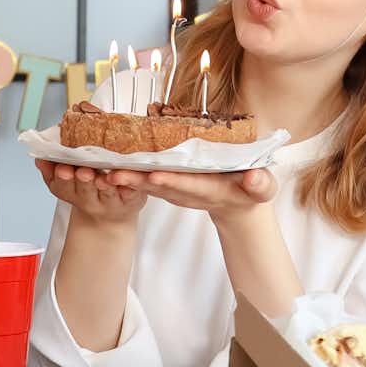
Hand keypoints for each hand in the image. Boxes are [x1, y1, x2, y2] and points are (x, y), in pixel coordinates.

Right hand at [37, 159, 149, 224]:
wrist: (111, 217)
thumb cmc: (88, 190)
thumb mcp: (65, 184)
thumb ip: (51, 171)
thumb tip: (40, 159)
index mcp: (72, 192)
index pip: (63, 186)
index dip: (62, 178)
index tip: (62, 169)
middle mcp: (90, 199)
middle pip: (85, 190)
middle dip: (83, 180)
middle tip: (83, 171)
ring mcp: (111, 201)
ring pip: (107, 193)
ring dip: (104, 185)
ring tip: (102, 177)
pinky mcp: (131, 200)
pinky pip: (131, 194)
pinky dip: (129, 187)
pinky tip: (127, 181)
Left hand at [106, 167, 275, 220]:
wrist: (239, 204)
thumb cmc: (252, 191)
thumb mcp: (262, 189)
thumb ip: (260, 184)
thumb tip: (255, 180)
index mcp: (210, 189)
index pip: (188, 185)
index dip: (172, 180)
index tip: (154, 175)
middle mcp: (188, 191)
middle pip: (160, 185)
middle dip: (136, 180)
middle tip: (113, 175)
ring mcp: (177, 189)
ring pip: (148, 182)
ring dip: (127, 178)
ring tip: (103, 170)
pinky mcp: (170, 184)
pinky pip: (147, 178)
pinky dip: (130, 173)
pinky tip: (111, 162)